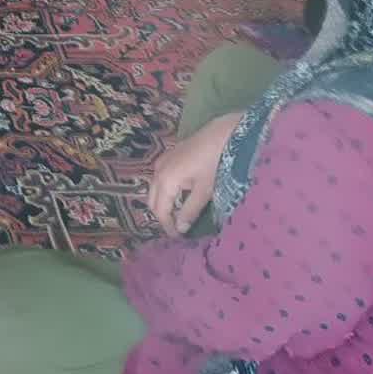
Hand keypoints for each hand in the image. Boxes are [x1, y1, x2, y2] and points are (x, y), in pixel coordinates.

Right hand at [147, 111, 243, 235]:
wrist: (220, 134)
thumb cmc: (214, 163)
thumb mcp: (204, 191)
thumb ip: (190, 210)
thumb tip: (180, 228)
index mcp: (165, 181)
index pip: (160, 210)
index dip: (167, 226)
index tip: (178, 238)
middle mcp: (158, 171)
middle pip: (152, 200)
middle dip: (162, 216)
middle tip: (177, 229)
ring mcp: (161, 162)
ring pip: (154, 189)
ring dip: (162, 204)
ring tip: (178, 215)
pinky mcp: (168, 157)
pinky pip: (160, 179)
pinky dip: (165, 192)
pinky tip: (179, 197)